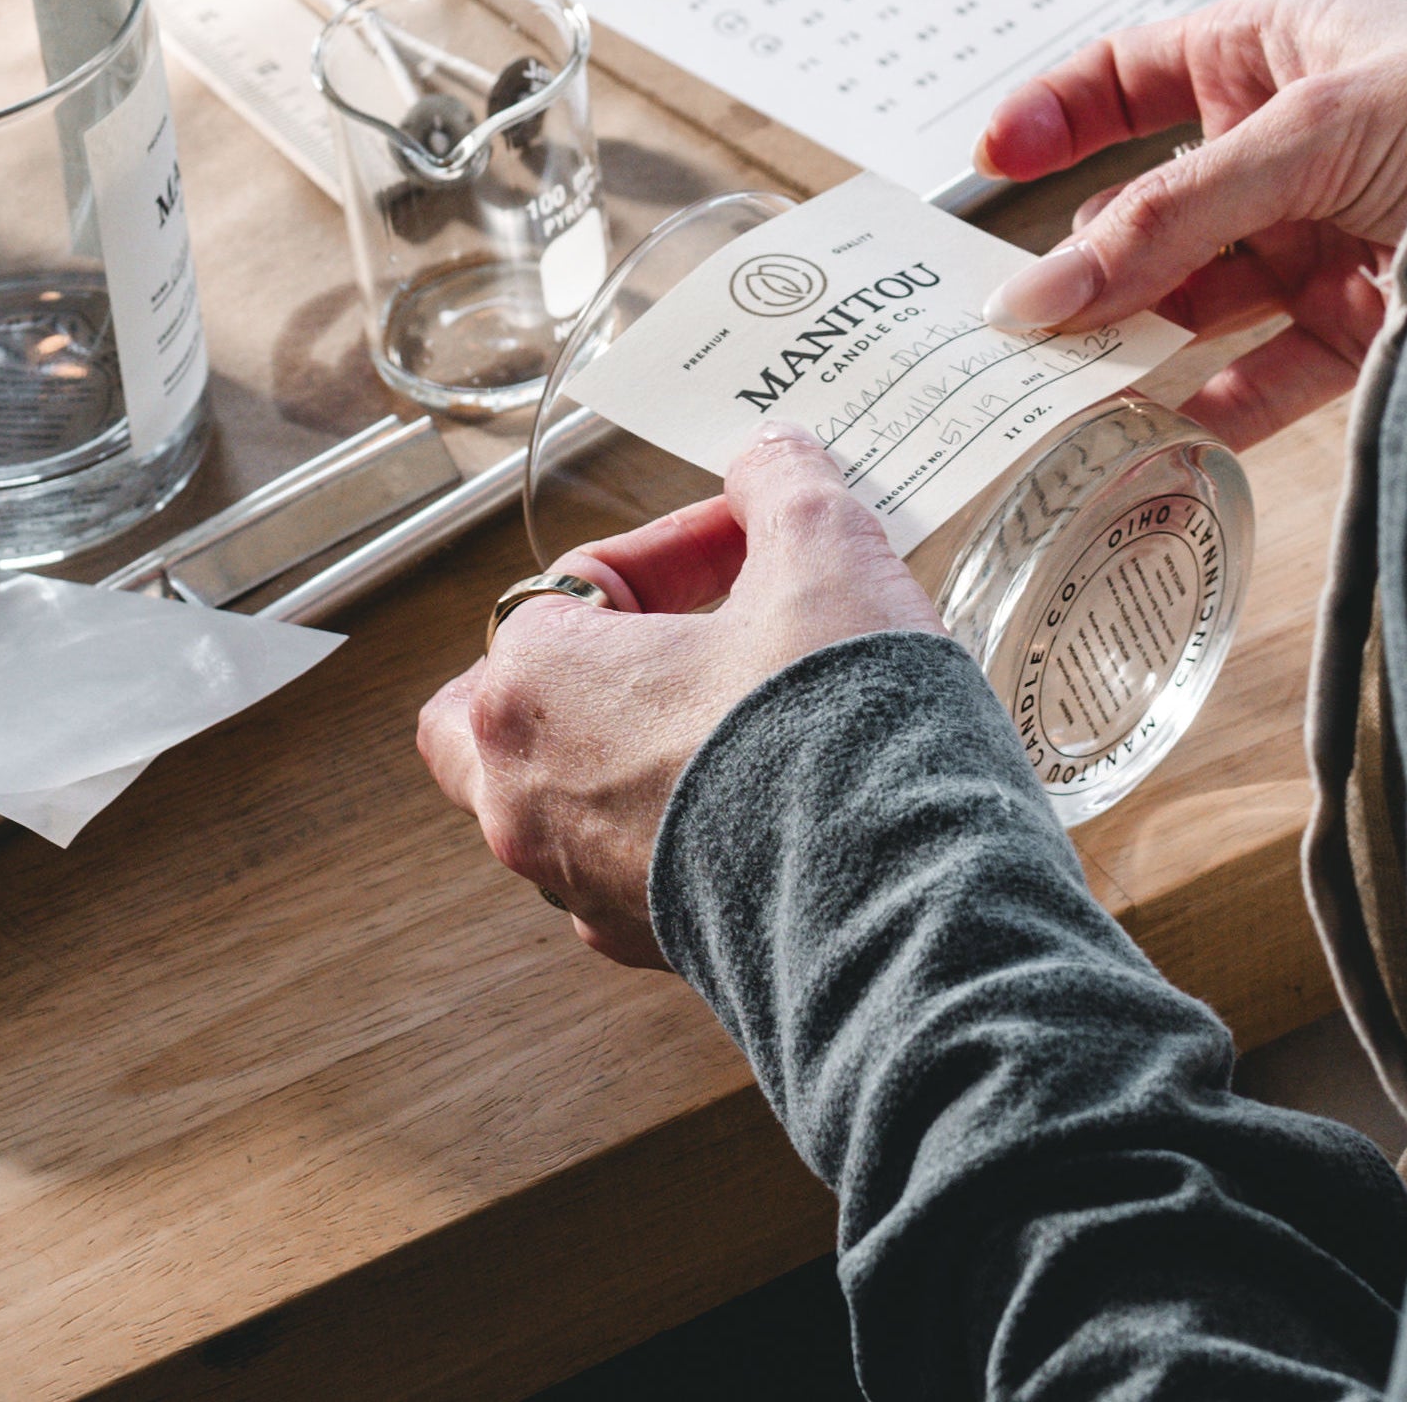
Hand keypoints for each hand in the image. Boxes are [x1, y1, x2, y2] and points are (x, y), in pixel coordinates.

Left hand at [416, 424, 943, 966]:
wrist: (902, 903)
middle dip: (590, 660)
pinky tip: (771, 797)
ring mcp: (583, 885)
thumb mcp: (823, 553)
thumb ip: (785, 486)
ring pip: (565, 798)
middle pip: (504, 708)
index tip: (755, 539)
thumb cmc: (833, 730)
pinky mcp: (654, 947)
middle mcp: (529, 797)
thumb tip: (772, 459)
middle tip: (676, 636)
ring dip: (635, 745)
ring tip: (738, 713)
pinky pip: (636, 867)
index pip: (579, 583)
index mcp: (533, 687)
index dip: (678, 547)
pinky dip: (682, 825)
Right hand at [975, 0, 1406, 448]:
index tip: (987, 165)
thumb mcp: (1310, 128)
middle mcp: (1281, 154)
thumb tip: (1041, 290)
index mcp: (1267, 57)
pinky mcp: (1353, 335)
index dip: (1053, 117)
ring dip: (1131, 345)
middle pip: (1145, 213)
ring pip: (1189, 303)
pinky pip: (1255, 379)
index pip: (1128, 81)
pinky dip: (1203, 411)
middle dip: (1082, 264)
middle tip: (1011, 321)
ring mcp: (1313, 247)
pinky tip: (1152, 433)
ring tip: (1059, 388)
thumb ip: (1169, 216)